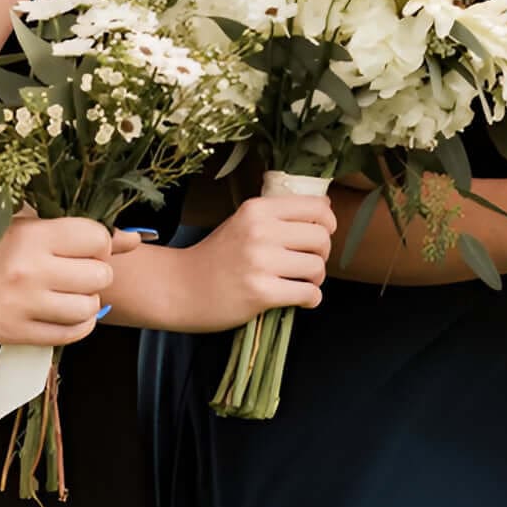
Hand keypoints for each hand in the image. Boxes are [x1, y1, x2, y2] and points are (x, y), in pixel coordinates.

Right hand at [0, 214, 119, 346]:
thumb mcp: (31, 228)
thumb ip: (83, 234)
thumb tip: (135, 239)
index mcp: (32, 236)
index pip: (97, 238)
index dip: (97, 245)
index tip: (81, 249)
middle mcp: (29, 270)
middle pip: (100, 275)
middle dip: (95, 273)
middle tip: (74, 272)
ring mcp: (22, 305)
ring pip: (90, 307)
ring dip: (86, 301)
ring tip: (66, 293)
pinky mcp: (16, 333)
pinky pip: (73, 334)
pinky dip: (77, 325)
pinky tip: (62, 313)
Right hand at [142, 191, 334, 331]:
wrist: (180, 288)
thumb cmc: (216, 257)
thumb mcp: (242, 223)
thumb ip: (277, 216)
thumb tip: (325, 208)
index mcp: (257, 210)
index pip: (317, 207)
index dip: (326, 223)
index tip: (319, 235)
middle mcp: (259, 231)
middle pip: (322, 238)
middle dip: (322, 254)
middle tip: (306, 263)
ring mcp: (260, 262)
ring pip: (317, 267)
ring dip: (315, 279)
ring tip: (299, 282)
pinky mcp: (260, 292)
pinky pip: (309, 294)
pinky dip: (310, 299)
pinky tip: (298, 298)